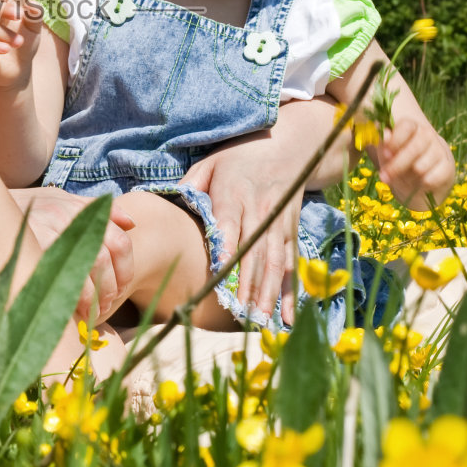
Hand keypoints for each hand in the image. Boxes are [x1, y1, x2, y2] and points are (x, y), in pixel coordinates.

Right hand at [15, 187, 135, 321]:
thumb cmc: (22, 207)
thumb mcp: (58, 199)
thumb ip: (93, 209)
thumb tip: (132, 223)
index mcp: (76, 208)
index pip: (118, 241)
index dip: (124, 270)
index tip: (119, 289)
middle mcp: (63, 219)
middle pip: (102, 260)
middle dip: (108, 289)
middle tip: (104, 307)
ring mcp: (44, 235)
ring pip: (82, 273)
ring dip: (91, 300)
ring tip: (90, 313)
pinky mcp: (27, 253)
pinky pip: (56, 282)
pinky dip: (68, 302)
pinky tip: (68, 312)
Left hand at [179, 130, 321, 324]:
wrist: (290, 145)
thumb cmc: (240, 156)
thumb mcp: (211, 161)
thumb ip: (192, 184)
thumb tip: (175, 205)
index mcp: (233, 193)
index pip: (229, 223)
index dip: (227, 246)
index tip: (221, 269)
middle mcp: (258, 211)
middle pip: (253, 251)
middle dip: (247, 283)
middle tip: (240, 313)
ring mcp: (277, 224)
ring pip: (273, 263)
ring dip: (267, 293)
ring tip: (259, 320)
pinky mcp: (291, 232)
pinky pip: (290, 265)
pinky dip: (290, 292)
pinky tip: (287, 317)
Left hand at [374, 119, 455, 211]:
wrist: (421, 176)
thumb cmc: (398, 159)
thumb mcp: (387, 150)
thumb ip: (384, 142)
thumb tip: (385, 135)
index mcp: (411, 127)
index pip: (406, 126)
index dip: (395, 141)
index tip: (385, 154)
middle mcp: (427, 135)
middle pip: (414, 149)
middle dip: (397, 165)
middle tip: (384, 176)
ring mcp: (439, 151)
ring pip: (420, 167)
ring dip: (407, 178)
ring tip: (403, 179)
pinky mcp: (447, 167)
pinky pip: (430, 179)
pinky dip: (420, 186)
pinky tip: (417, 184)